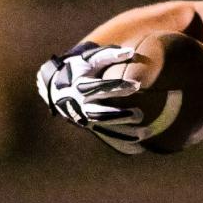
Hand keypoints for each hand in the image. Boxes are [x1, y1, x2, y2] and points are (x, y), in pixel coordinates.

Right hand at [37, 43, 159, 154]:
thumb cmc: (78, 69)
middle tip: (139, 114)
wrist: (55, 88)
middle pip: (100, 113)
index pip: (101, 87)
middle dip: (120, 115)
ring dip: (125, 132)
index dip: (118, 86)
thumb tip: (131, 53)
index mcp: (81, 85)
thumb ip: (108, 55)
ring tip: (146, 133)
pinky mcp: (91, 127)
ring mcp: (85, 118)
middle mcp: (81, 104)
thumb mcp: (88, 59)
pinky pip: (107, 138)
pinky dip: (123, 145)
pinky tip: (140, 149)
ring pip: (105, 129)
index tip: (136, 85)